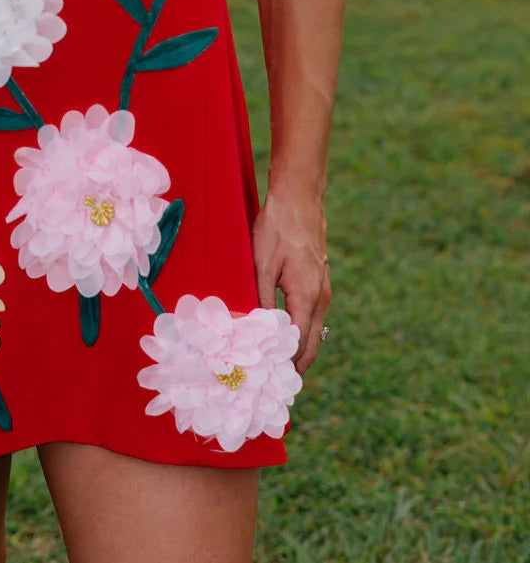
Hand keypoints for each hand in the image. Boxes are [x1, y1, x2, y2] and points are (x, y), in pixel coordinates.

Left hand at [251, 188, 330, 374]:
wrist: (300, 198)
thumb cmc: (278, 227)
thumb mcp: (262, 263)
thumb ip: (261, 298)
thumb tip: (258, 330)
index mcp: (307, 296)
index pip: (298, 343)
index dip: (285, 364)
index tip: (269, 379)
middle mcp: (321, 298)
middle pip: (311, 344)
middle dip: (295, 364)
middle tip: (273, 382)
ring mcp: (324, 290)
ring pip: (314, 330)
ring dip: (298, 348)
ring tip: (274, 362)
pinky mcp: (320, 281)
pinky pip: (313, 315)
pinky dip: (301, 330)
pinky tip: (283, 333)